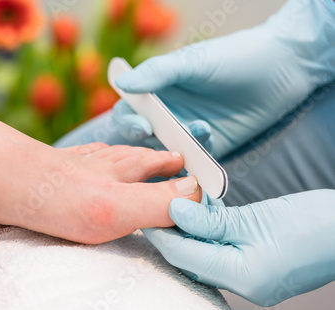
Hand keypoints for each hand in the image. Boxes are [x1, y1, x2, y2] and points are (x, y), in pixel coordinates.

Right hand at [114, 0, 334, 158]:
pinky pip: (195, 160)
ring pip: (168, 153)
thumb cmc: (233, 58)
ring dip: (175, 149)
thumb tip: (120, 82)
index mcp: (158, 91)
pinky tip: (210, 135)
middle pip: (144, 138)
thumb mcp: (192, 63)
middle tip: (163, 140)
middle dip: (149, 143)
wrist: (281, 69)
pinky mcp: (210, 148)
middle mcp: (169, 114)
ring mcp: (189, 133)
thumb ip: (156, 74)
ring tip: (197, 130)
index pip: (130, 110)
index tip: (142, 126)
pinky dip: (197, 155)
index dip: (129, 121)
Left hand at [143, 190, 334, 305]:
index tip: (146, 214)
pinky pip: (222, 254)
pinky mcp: (257, 269)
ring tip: (181, 207)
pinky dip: (210, 236)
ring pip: (205, 256)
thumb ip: (211, 220)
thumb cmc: (313, 224)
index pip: (184, 256)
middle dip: (173, 234)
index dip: (162, 234)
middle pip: (191, 259)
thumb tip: (176, 212)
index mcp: (243, 276)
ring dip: (191, 233)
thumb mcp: (254, 218)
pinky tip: (205, 216)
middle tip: (159, 209)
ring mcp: (252, 279)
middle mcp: (245, 284)